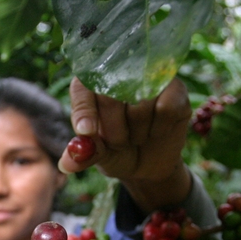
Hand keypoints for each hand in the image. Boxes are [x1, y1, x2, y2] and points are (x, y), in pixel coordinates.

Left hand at [58, 77, 192, 211]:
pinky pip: (165, 107)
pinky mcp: (175, 89)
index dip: (85, 111)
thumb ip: (83, 155)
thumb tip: (66, 165)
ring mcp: (148, 78)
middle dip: (114, 131)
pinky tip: (157, 131)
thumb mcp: (98, 156)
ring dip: (137, 132)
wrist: (147, 164)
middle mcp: (119, 74)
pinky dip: (159, 127)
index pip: (82, 89)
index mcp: (91, 85)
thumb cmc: (116, 152)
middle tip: (119, 143)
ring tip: (137, 136)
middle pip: (111, 97)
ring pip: (140, 104)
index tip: (86, 132)